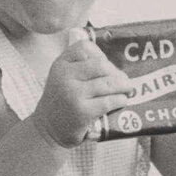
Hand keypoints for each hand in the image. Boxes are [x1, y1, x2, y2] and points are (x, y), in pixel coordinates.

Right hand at [31, 30, 132, 148]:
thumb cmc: (61, 101)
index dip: (101, 54)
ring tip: (128, 89)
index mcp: (61, 64)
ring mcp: (74, 94)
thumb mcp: (62, 78)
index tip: (106, 65)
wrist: (47, 128)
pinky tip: (122, 100)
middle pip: (101, 65)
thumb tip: (115, 66)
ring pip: (108, 83)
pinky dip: (121, 100)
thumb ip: (80, 67)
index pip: (85, 47)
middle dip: (116, 72)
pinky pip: (109, 101)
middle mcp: (65, 76)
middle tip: (124, 80)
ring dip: (124, 86)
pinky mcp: (83, 112)